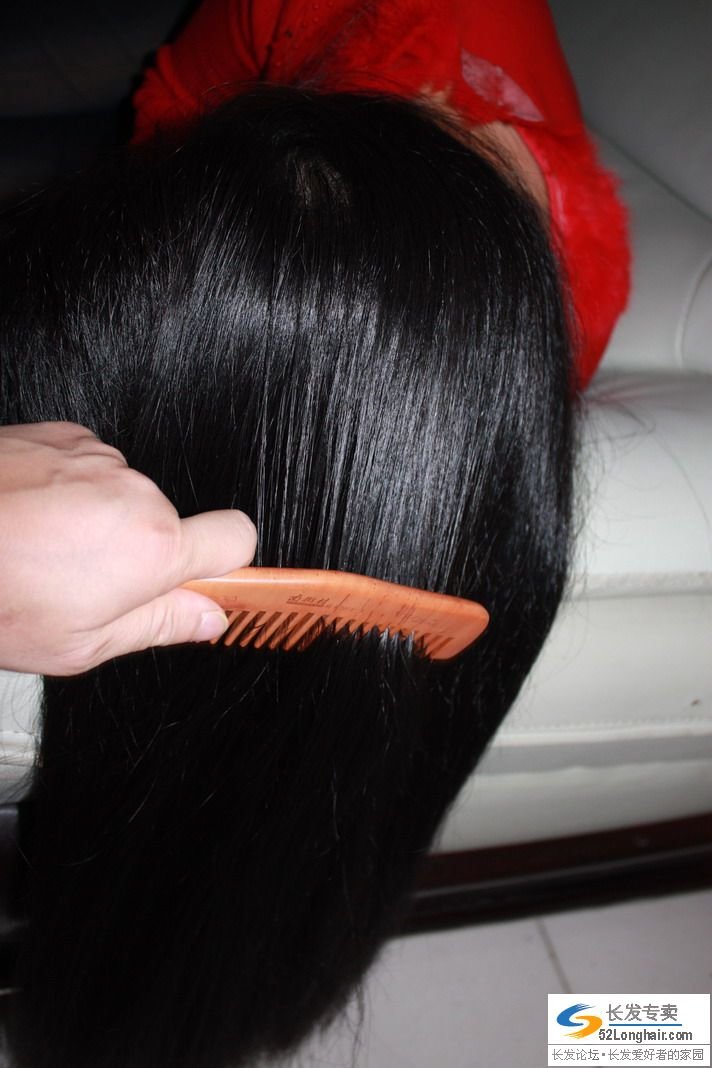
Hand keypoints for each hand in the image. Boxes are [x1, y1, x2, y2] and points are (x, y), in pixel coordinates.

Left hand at [0, 422, 256, 674]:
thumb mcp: (79, 645)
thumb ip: (159, 626)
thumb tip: (206, 620)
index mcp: (151, 549)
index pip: (239, 540)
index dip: (230, 565)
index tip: (218, 583)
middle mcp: (135, 493)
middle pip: (173, 524)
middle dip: (144, 554)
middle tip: (89, 586)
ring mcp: (98, 458)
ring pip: (128, 498)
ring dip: (103, 522)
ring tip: (46, 551)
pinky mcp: (63, 436)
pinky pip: (91, 469)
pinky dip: (72, 492)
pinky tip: (34, 519)